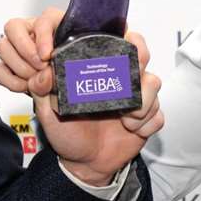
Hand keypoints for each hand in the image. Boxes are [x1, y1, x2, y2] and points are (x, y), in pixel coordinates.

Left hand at [0, 7, 163, 187]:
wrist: (85, 164)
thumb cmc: (67, 134)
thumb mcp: (48, 112)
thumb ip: (41, 90)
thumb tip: (43, 72)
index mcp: (98, 69)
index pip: (115, 38)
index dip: (123, 36)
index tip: (120, 44)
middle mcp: (119, 77)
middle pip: (142, 52)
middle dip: (139, 62)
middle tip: (129, 77)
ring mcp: (136, 96)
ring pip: (154, 82)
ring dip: (143, 102)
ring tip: (126, 119)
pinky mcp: (149, 117)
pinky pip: (159, 114)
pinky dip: (147, 124)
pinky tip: (132, 130)